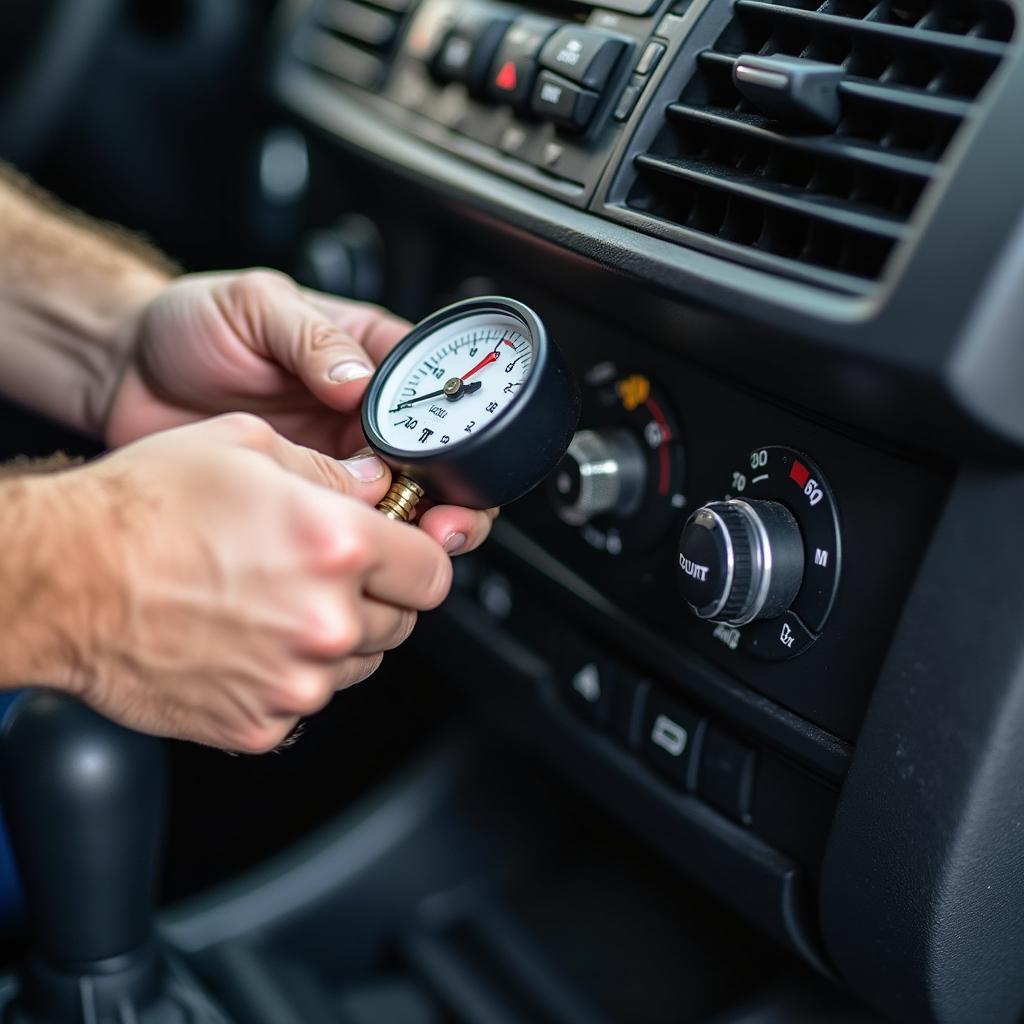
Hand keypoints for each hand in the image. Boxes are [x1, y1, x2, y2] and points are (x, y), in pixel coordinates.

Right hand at [42, 413, 454, 751]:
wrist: (63, 580)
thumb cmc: (142, 508)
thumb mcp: (245, 447)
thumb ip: (328, 471)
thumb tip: (372, 487)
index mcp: (335, 546)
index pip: (432, 571)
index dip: (415, 559)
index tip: (398, 556)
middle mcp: (325, 620)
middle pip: (400, 621)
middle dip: (373, 596)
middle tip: (321, 574)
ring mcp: (295, 681)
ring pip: (357, 665)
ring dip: (333, 638)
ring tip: (273, 603)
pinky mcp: (261, 724)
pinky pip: (306, 702)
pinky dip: (288, 676)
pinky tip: (245, 641)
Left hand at [104, 269, 496, 552]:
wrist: (130, 374)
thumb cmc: (194, 325)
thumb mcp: (256, 306)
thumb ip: (311, 338)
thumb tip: (358, 381)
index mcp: (369, 358)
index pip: (439, 392)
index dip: (458, 428)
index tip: (453, 460)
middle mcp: (364, 413)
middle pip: (439, 462)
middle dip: (454, 498)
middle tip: (442, 522)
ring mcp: (338, 460)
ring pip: (405, 504)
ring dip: (417, 528)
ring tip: (412, 542)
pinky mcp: (306, 497)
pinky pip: (351, 527)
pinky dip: (364, 545)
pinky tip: (360, 551)